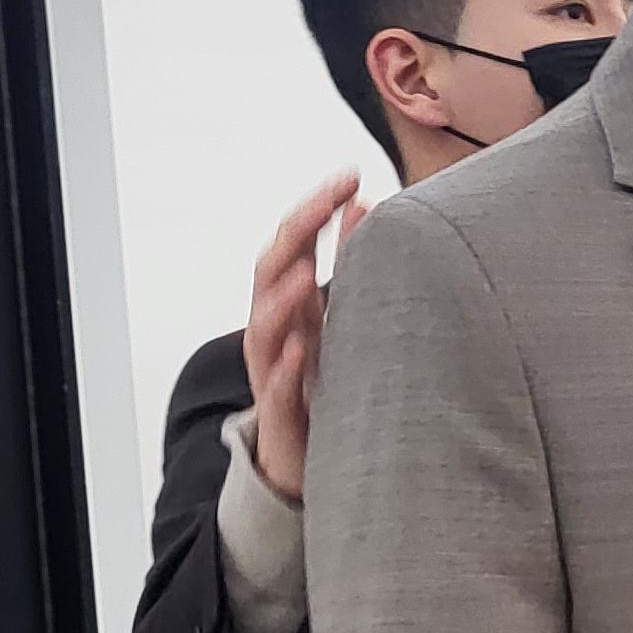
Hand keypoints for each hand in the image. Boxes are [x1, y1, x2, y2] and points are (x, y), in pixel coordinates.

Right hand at [242, 168, 362, 499]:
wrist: (300, 458)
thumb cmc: (322, 381)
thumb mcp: (339, 319)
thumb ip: (350, 265)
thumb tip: (367, 203)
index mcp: (289, 300)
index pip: (296, 240)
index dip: (317, 206)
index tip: (351, 174)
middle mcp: (274, 327)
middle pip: (273, 267)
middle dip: (299, 230)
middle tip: (329, 198)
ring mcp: (271, 368)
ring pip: (264, 324)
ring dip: (284, 295)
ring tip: (308, 269)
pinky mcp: (279, 412)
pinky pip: (275, 386)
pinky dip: (285, 365)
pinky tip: (301, 348)